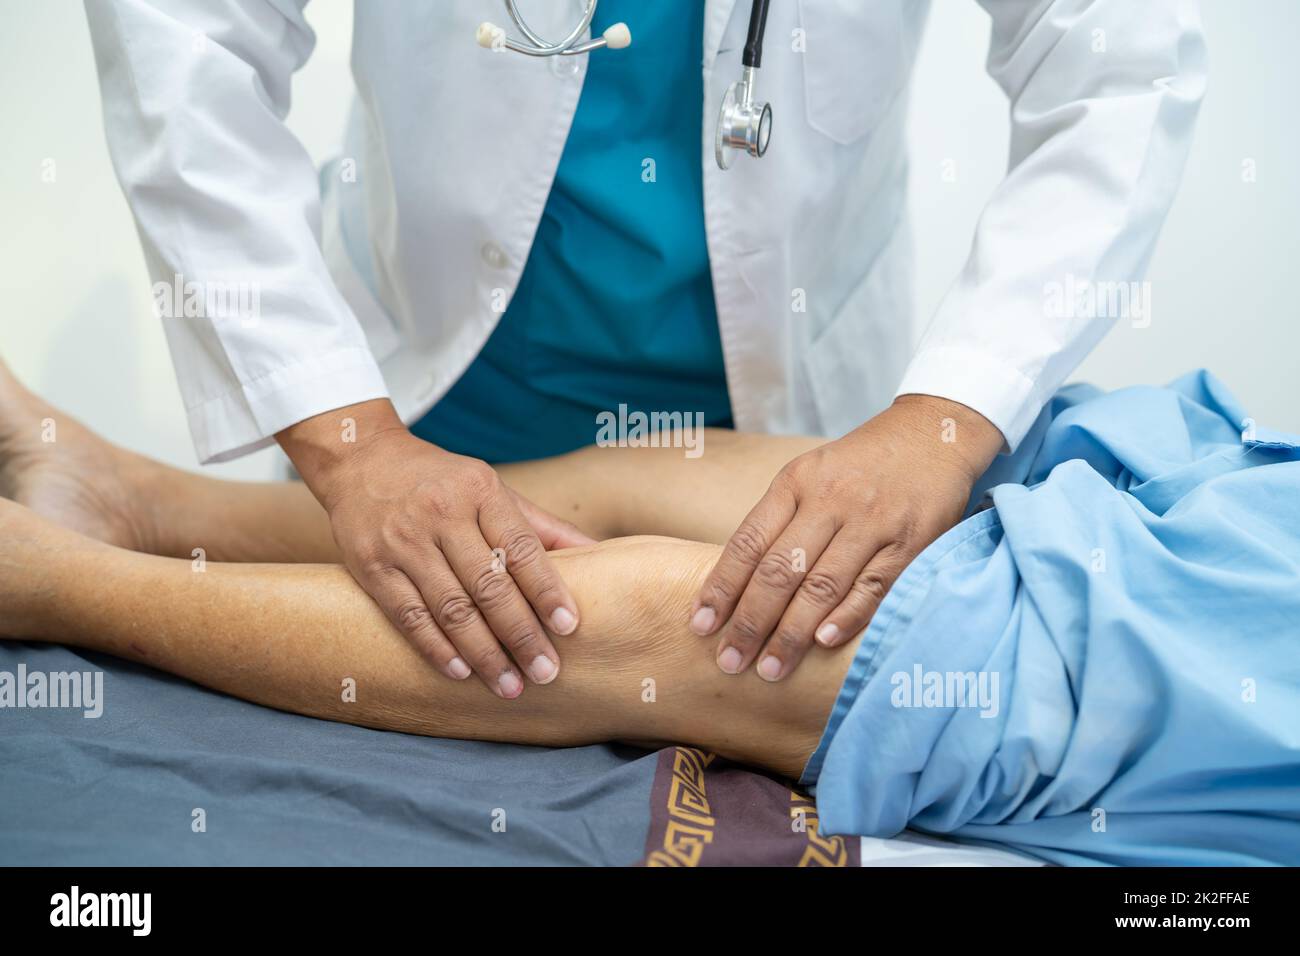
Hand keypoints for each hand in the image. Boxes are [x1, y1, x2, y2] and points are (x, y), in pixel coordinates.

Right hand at [278, 400, 593, 697]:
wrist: (359, 458)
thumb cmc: (441, 481)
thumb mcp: (492, 489)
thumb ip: (541, 527)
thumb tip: (600, 555)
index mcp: (480, 491)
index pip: (520, 547)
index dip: (546, 589)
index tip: (569, 626)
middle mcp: (441, 514)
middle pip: (488, 584)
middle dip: (521, 634)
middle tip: (547, 673)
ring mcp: (403, 541)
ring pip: (451, 607)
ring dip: (483, 653)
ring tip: (510, 685)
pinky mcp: (370, 565)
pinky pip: (408, 615)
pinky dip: (436, 647)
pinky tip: (461, 672)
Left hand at [689, 395, 1003, 680]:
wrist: (932, 435)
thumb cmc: (860, 466)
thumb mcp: (810, 475)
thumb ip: (779, 522)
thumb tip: (736, 587)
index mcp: (796, 482)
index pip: (748, 542)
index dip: (721, 587)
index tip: (700, 625)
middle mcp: (831, 500)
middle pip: (780, 570)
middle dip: (750, 622)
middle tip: (729, 662)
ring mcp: (872, 521)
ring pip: (823, 584)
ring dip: (792, 633)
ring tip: (770, 669)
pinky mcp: (910, 542)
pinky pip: (873, 587)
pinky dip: (846, 617)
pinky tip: (822, 643)